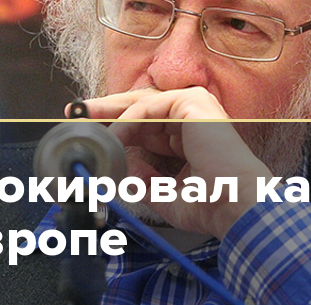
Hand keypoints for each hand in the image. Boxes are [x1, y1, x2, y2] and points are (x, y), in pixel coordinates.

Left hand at [77, 87, 270, 237]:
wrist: (234, 206)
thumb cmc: (210, 204)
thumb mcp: (162, 192)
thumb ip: (140, 177)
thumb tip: (118, 166)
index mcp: (191, 134)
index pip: (146, 124)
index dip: (117, 128)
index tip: (92, 133)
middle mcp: (193, 116)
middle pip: (140, 108)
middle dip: (106, 112)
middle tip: (76, 113)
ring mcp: (194, 106)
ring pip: (140, 104)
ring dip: (110, 116)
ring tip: (88, 127)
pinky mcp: (192, 103)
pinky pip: (146, 109)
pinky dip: (125, 123)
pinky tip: (112, 138)